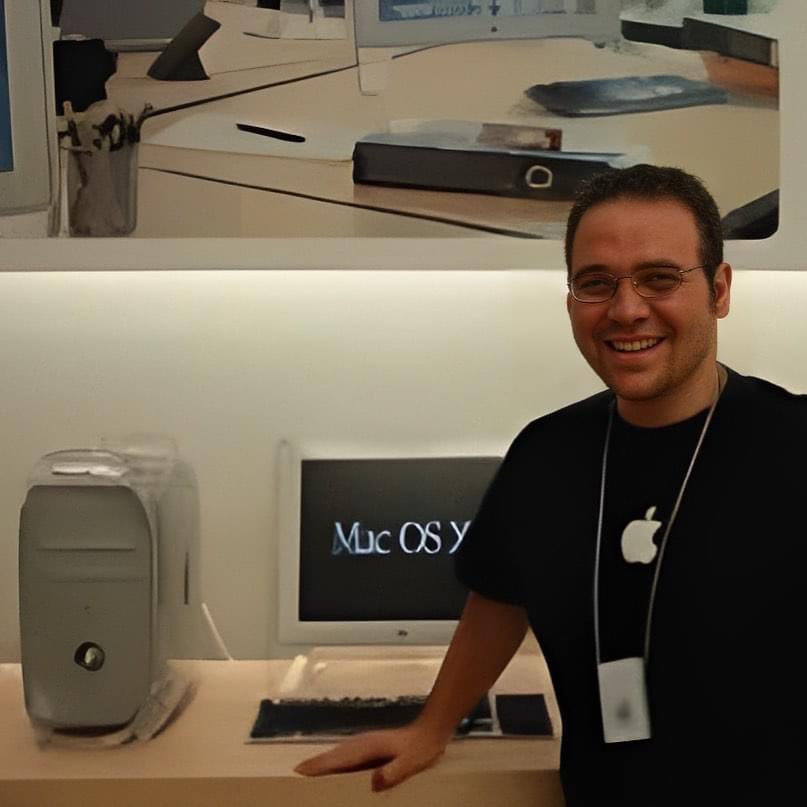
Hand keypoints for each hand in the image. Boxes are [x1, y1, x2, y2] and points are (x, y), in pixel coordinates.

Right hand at [294, 724, 448, 790]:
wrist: (431, 732)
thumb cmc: (421, 748)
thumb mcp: (410, 763)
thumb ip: (393, 773)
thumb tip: (373, 783)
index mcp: (368, 748)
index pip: (337, 759)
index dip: (318, 766)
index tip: (299, 770)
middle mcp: (362, 744)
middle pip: (332, 756)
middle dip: (314, 764)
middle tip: (295, 774)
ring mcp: (366, 745)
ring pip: (338, 755)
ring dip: (323, 763)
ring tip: (307, 773)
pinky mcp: (371, 749)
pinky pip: (347, 757)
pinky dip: (335, 763)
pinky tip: (334, 771)